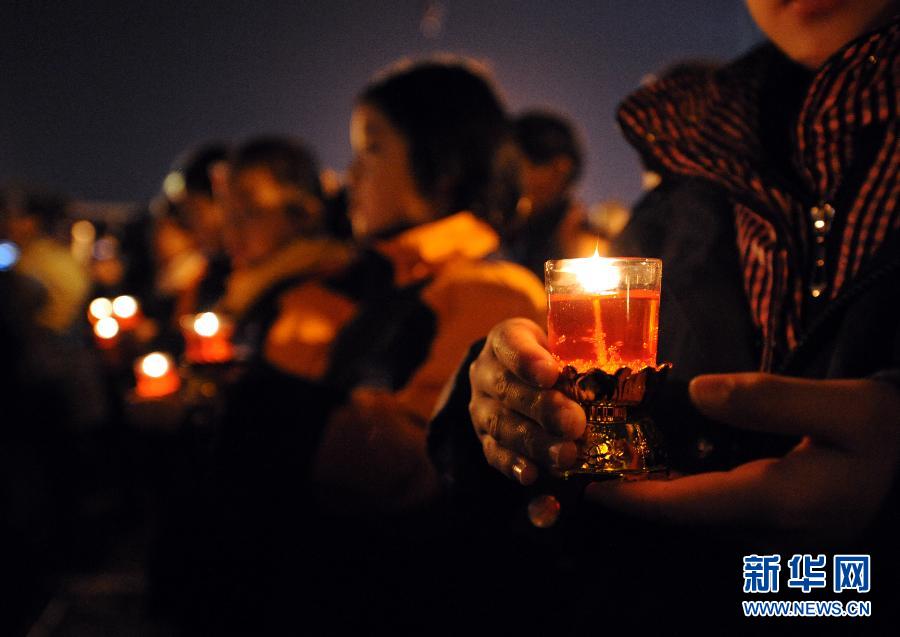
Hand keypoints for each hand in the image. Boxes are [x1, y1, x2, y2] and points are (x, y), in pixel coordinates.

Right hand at [468, 318, 585, 484]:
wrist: (521, 379)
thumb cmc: (554, 357)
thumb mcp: (565, 343)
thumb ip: (584, 351)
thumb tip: (631, 360)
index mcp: (505, 339)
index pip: (510, 343)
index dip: (527, 360)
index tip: (551, 374)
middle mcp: (486, 372)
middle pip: (507, 388)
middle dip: (542, 408)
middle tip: (574, 423)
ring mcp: (482, 407)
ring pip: (502, 424)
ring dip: (535, 442)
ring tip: (567, 455)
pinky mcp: (486, 439)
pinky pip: (495, 454)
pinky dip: (514, 466)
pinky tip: (533, 475)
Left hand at [586, 373, 899, 540]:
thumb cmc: (886, 434)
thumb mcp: (844, 407)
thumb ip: (770, 399)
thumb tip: (696, 393)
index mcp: (780, 501)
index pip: (688, 505)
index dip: (635, 497)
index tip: (591, 483)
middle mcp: (768, 531)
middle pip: (686, 515)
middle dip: (637, 491)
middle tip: (593, 459)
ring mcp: (774, 538)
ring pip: (700, 517)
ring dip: (658, 491)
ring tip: (618, 457)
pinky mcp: (777, 529)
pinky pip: (718, 513)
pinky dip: (686, 491)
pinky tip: (667, 463)